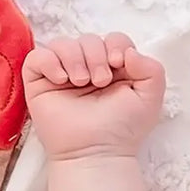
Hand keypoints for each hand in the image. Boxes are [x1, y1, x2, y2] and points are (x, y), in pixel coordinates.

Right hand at [23, 32, 165, 160]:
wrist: (97, 152)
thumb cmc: (124, 128)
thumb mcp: (150, 98)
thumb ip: (152, 68)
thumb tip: (128, 51)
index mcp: (114, 68)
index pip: (113, 39)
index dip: (116, 45)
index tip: (118, 64)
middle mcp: (88, 68)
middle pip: (88, 39)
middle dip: (96, 55)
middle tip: (100, 82)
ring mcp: (63, 74)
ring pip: (63, 43)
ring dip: (75, 58)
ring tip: (81, 82)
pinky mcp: (40, 82)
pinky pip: (37, 56)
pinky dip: (50, 62)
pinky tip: (61, 80)